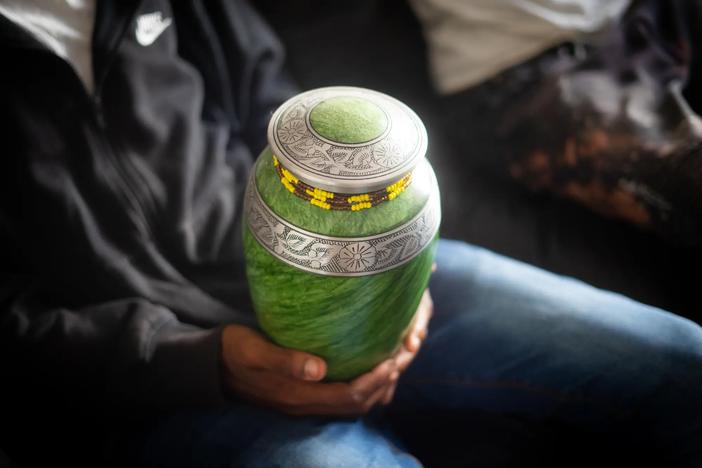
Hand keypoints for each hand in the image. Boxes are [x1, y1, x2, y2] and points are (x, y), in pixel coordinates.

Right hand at [220, 263, 434, 414]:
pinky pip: (342, 396)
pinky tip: (369, 367)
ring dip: (377, 386)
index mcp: (298, 395)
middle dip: (385, 382)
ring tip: (394, 360)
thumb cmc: (234, 352)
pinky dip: (363, 385)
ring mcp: (305, 401)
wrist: (212, 366)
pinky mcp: (303, 393)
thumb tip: (319, 369)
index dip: (375, 381)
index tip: (393, 358)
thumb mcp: (255, 351)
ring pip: (352, 403)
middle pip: (357, 404)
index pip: (349, 396)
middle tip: (404, 356)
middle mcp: (306, 404)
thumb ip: (285, 361)